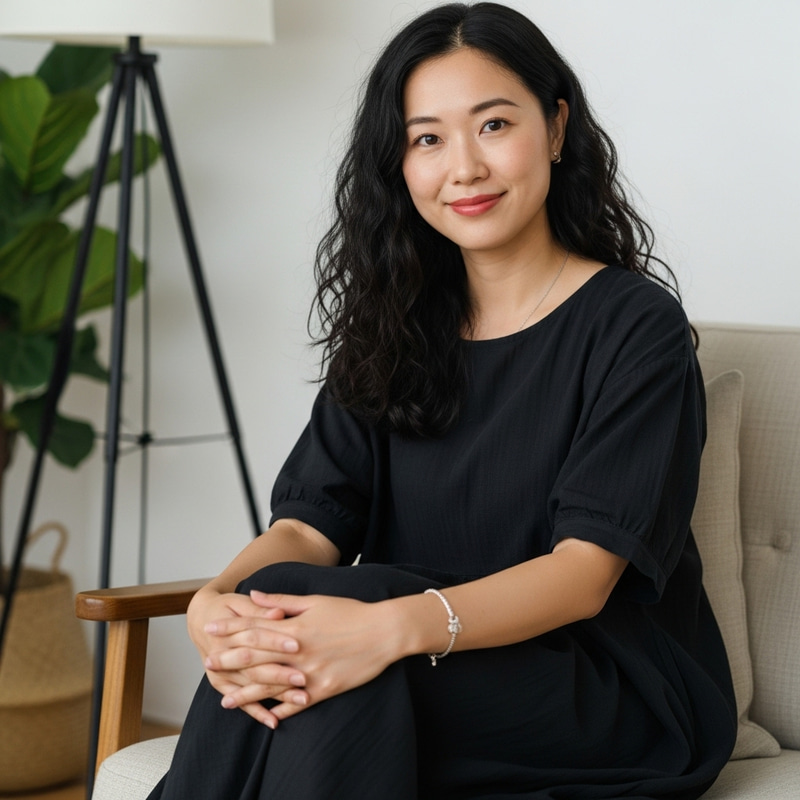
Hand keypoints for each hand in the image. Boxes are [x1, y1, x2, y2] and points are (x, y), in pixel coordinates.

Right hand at [187, 587, 309, 727]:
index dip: (275, 641)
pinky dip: (258, 712)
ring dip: (276, 695)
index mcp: (226, 632)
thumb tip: (279, 614)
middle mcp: (220, 656)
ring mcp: (221, 674)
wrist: (202, 621)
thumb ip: (260, 610)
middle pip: (253, 666)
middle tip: (304, 679)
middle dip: (280, 674)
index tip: (298, 645)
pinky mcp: (223, 686)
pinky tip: (274, 721)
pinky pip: (242, 702)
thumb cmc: (227, 608)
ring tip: (302, 700)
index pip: (254, 637)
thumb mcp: (240, 603)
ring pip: (252, 686)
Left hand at [202, 591, 401, 724]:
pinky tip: (265, 717)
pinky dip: (281, 710)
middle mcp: (298, 651)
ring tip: (226, 700)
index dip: (230, 628)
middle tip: (208, 663)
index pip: (254, 627)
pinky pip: (298, 703)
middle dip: (229, 660)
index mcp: (294, 626)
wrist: (384, 631)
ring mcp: (310, 672)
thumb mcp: (315, 600)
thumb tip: (253, 594)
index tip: (210, 629)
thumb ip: (282, 600)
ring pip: (272, 685)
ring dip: (247, 694)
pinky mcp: (325, 688)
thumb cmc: (351, 612)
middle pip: (256, 657)